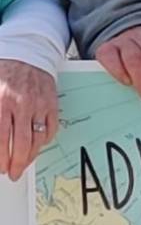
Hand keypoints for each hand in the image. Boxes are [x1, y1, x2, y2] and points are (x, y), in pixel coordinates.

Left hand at [0, 61, 58, 181]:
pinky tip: (36, 145)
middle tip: (12, 173)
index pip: (1, 138)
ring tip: (23, 164)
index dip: (1, 158)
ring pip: (37, 140)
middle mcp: (21, 104)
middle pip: (20, 144)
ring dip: (29, 157)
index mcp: (2, 101)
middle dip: (16, 164)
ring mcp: (38, 104)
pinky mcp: (51, 103)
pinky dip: (44, 141)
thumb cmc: (4, 72)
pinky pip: (50, 130)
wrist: (27, 51)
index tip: (1, 168)